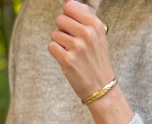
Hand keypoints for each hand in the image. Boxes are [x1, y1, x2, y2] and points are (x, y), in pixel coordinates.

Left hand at [49, 1, 132, 123]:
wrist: (100, 86)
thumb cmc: (96, 60)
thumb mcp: (97, 35)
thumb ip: (84, 18)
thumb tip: (68, 2)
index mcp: (95, 25)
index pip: (70, 7)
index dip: (68, 16)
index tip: (72, 26)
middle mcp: (86, 34)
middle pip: (60, 19)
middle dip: (62, 30)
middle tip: (71, 42)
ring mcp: (77, 47)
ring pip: (54, 34)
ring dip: (59, 43)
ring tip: (70, 52)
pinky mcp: (67, 60)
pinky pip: (51, 46)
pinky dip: (56, 52)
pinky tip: (66, 58)